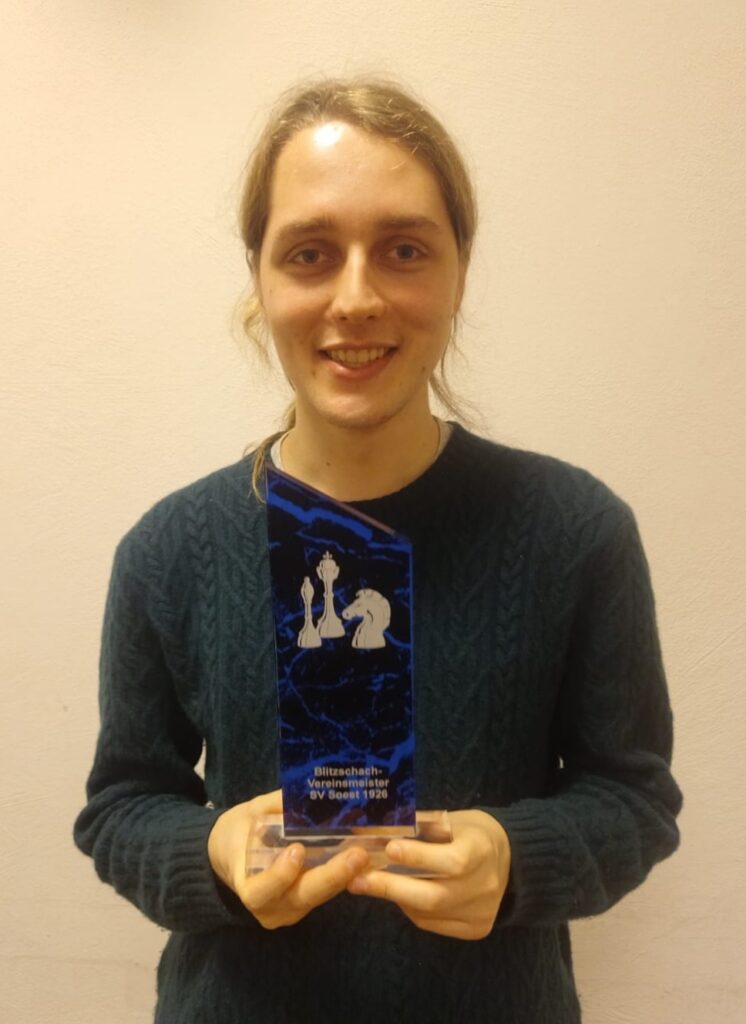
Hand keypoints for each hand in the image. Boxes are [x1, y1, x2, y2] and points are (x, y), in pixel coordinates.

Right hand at [207, 789, 369, 928]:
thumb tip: (306, 792)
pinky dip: (343, 876)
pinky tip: (363, 858)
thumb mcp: (250, 813)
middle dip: (331, 876)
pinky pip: (324, 892)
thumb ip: (276, 806)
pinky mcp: (304, 905)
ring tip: (368, 852)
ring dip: (344, 875)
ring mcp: (288, 910)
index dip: (280, 875)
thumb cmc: (239, 832)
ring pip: (319, 895)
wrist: (231, 855)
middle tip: (357, 854)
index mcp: (246, 885)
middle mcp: (268, 907)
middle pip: (302, 896)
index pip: (261, 891)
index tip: (297, 850)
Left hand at [347, 809, 510, 939]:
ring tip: (367, 884)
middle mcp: (486, 886)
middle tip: (358, 880)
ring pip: (429, 913)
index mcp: (483, 850)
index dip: (419, 857)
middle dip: (392, 887)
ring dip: (395, 898)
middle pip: (435, 896)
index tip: (389, 849)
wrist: (510, 859)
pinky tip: (397, 895)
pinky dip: (410, 910)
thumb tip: (374, 832)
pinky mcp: (475, 929)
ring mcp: (481, 912)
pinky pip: (433, 924)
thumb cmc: (471, 833)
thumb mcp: (451, 820)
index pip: (452, 861)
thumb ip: (419, 828)